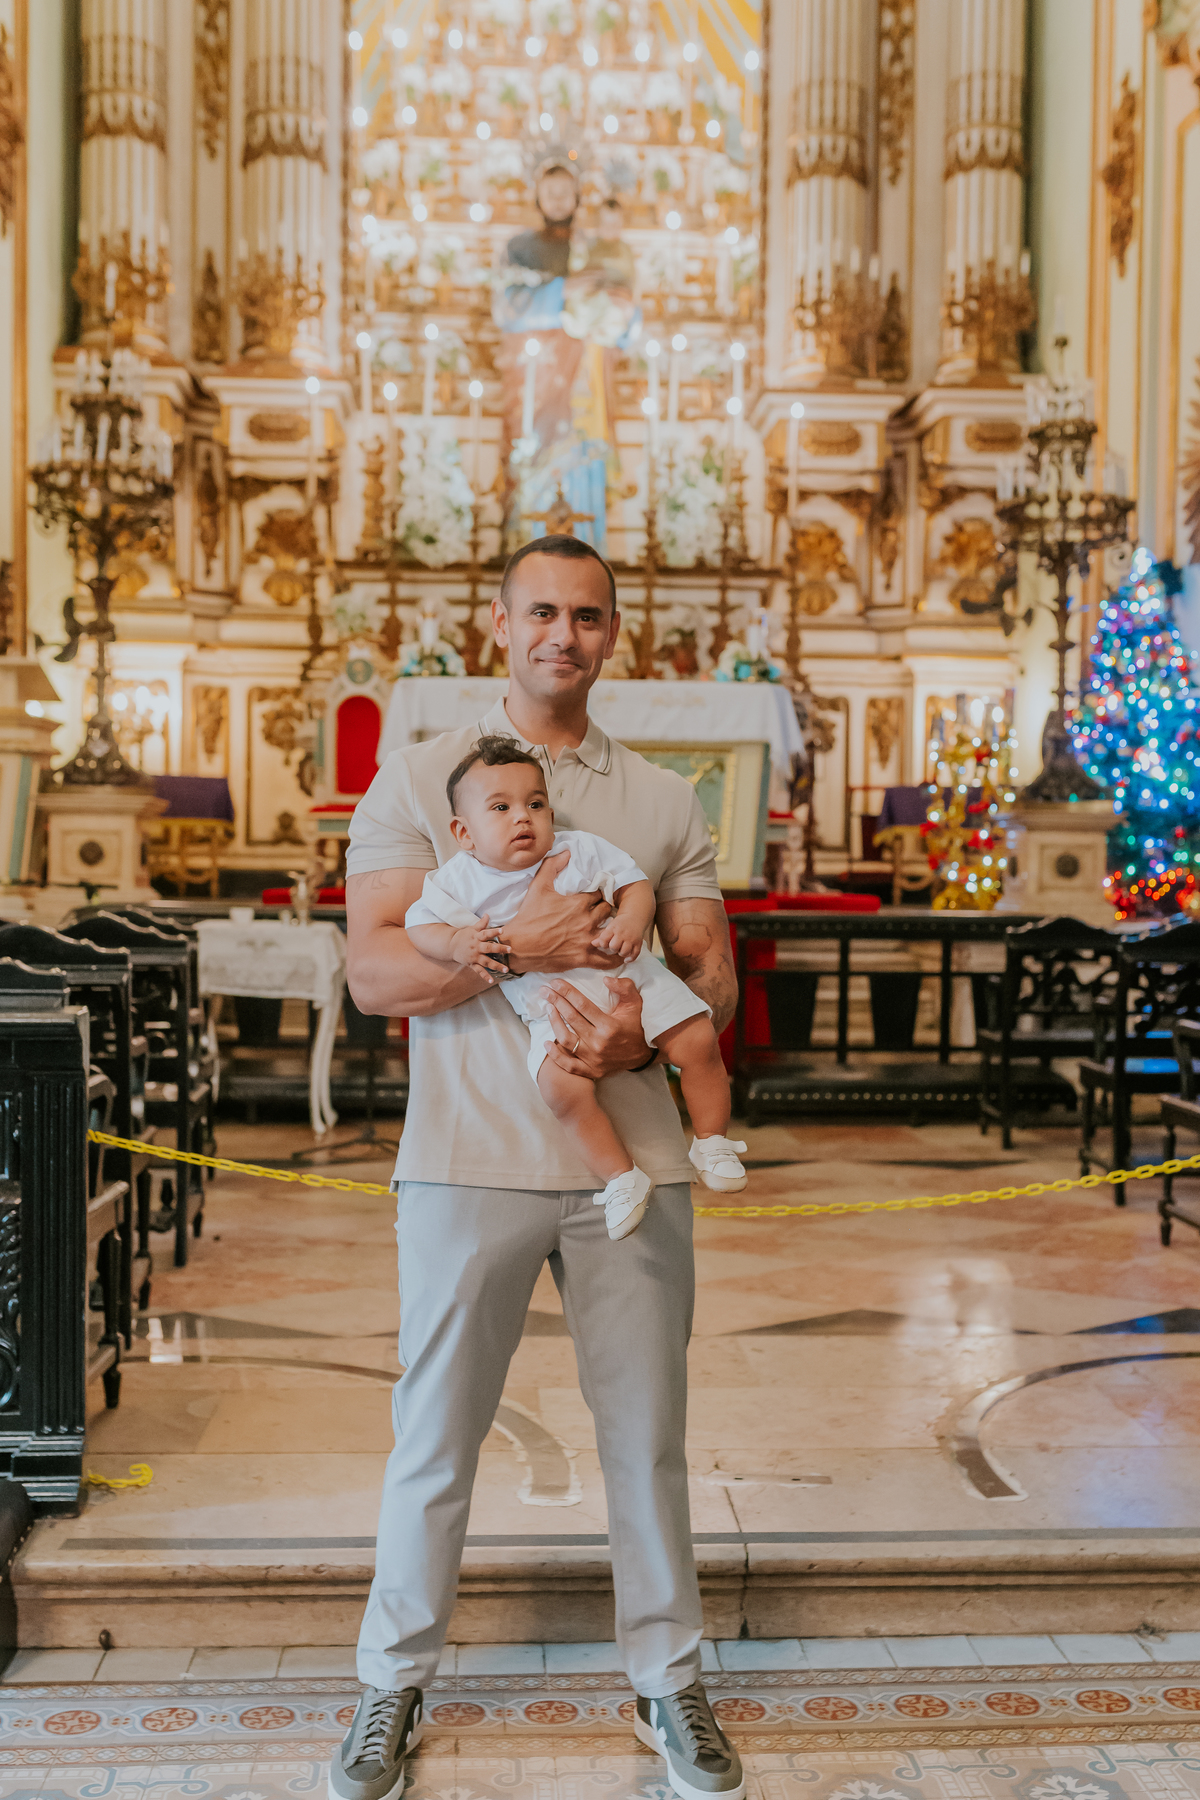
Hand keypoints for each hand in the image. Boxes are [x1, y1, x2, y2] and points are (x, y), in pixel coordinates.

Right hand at [450, 914, 511, 982]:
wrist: (450, 946)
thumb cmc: (464, 936)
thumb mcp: (472, 928)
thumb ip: (481, 923)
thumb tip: (488, 914)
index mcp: (477, 937)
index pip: (486, 933)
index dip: (494, 932)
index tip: (502, 930)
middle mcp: (476, 947)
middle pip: (489, 948)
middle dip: (499, 949)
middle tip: (510, 950)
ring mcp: (474, 957)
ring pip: (486, 961)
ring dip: (496, 966)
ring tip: (506, 969)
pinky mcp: (472, 964)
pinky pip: (479, 971)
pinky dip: (485, 976)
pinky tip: (491, 980)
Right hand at [506, 853, 623, 975]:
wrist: (518, 946)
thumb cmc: (528, 917)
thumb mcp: (537, 886)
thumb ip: (552, 866)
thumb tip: (567, 852)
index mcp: (578, 903)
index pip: (599, 894)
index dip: (597, 895)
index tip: (594, 897)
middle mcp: (586, 921)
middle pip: (607, 911)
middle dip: (604, 910)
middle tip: (600, 912)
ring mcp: (587, 940)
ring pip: (611, 933)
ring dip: (610, 931)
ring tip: (608, 930)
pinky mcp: (584, 958)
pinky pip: (607, 959)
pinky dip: (615, 957)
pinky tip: (618, 954)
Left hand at [542, 976, 653, 1078]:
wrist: (643, 1055)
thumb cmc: (636, 1026)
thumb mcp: (636, 1003)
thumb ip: (624, 988)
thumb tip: (606, 979)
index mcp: (610, 1026)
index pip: (582, 1005)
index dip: (567, 992)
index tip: (555, 983)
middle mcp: (600, 1043)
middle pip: (571, 1019)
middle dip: (556, 1002)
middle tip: (545, 991)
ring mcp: (594, 1059)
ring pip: (566, 1039)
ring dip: (554, 1023)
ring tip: (548, 1008)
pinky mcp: (591, 1071)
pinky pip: (569, 1065)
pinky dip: (555, 1056)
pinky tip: (546, 1043)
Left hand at [592, 917, 644, 962]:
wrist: (635, 917)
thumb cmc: (620, 924)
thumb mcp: (610, 927)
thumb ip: (602, 936)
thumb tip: (592, 943)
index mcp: (613, 928)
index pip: (604, 940)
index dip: (603, 944)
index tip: (605, 943)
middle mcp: (623, 933)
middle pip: (614, 947)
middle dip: (613, 949)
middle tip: (614, 947)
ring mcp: (631, 939)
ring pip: (624, 952)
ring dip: (621, 954)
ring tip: (621, 950)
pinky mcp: (639, 943)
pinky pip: (634, 954)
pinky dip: (630, 958)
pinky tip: (626, 959)